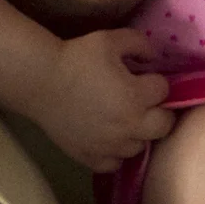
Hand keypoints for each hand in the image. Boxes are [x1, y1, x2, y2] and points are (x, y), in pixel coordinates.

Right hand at [32, 28, 174, 171]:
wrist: (40, 81)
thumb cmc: (77, 58)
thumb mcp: (112, 39)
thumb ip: (140, 44)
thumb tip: (155, 57)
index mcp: (136, 97)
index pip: (164, 90)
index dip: (156, 81)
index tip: (144, 77)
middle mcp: (128, 126)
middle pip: (164, 126)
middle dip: (160, 111)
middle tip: (144, 102)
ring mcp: (110, 146)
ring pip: (140, 146)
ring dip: (138, 133)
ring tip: (125, 118)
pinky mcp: (91, 158)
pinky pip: (115, 163)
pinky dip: (116, 153)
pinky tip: (109, 137)